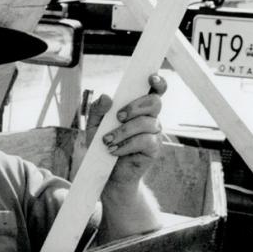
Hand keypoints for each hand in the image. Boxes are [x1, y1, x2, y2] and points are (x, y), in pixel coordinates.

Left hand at [86, 73, 165, 189]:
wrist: (106, 173)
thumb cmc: (102, 146)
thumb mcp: (94, 126)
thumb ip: (98, 110)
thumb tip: (106, 97)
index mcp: (139, 108)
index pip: (155, 91)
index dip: (158, 82)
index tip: (150, 78)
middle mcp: (150, 118)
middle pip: (154, 102)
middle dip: (134, 107)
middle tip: (118, 117)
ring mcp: (154, 133)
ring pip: (147, 123)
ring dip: (124, 131)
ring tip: (107, 141)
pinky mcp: (154, 149)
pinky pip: (145, 141)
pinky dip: (126, 145)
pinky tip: (113, 150)